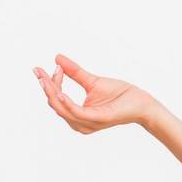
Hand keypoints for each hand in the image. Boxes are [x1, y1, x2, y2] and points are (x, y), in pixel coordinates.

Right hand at [32, 53, 154, 133]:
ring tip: (45, 79)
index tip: (45, 68)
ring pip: (62, 109)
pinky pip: (76, 112)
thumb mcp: (92, 81)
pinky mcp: (97, 119)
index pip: (56, 99)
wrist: (142, 103)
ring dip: (52, 93)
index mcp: (78, 114)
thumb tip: (57, 58)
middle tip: (38, 71)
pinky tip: (59, 92)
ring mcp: (88, 123)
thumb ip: (74, 72)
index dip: (49, 84)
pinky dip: (66, 103)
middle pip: (55, 105)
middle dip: (46, 87)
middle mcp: (80, 122)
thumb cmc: (120, 95)